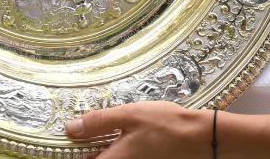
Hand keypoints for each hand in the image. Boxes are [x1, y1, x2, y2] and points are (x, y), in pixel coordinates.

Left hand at [66, 101, 212, 158]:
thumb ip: (99, 122)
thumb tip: (71, 128)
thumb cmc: (167, 126)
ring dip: (104, 147)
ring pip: (110, 158)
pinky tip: (126, 135)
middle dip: (88, 147)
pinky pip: (123, 157)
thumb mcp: (129, 115)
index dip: (73, 150)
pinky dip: (119, 148)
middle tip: (87, 129)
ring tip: (107, 129)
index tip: (69, 136)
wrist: (200, 138)